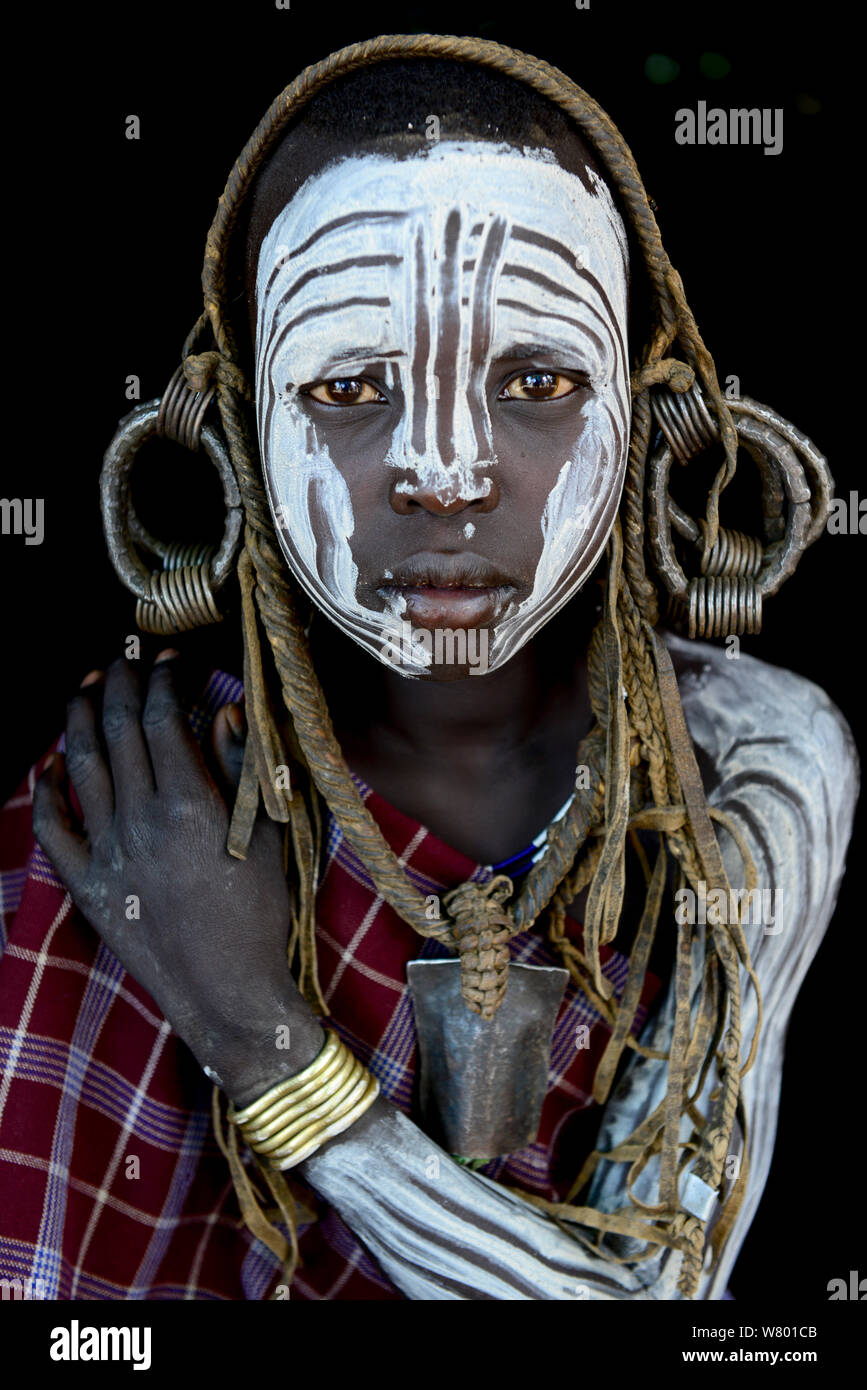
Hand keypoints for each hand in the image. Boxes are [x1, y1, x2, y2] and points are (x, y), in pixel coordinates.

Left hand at [33, 650, 323, 1104]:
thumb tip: (229, 713)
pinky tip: (52, 765)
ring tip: (86, 688)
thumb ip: (247, 771)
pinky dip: (48, 790)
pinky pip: (54, 829)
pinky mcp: (88, 886)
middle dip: (119, 684)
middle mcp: (139, 821)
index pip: (162, 718)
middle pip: (117, 731)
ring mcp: (108, 853)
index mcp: (188, 805)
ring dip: (79, 719)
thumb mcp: (271, 837)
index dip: (163, 680)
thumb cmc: (261, 916)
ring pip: (80, 767)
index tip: (170, 661)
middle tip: (125, 661)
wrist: (229, 993)